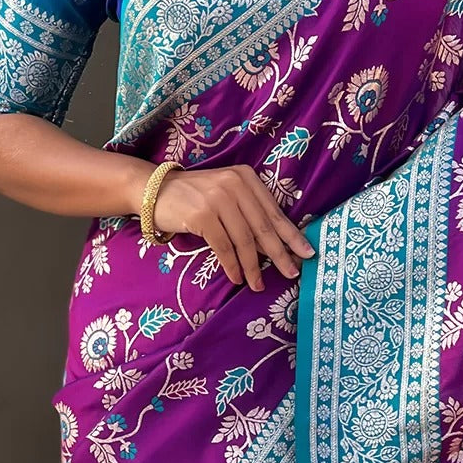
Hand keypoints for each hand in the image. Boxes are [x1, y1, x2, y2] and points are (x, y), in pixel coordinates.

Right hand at [151, 164, 315, 289]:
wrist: (154, 190)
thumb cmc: (194, 197)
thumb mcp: (226, 195)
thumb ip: (249, 213)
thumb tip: (274, 248)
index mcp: (246, 177)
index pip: (274, 211)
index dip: (292, 235)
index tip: (308, 253)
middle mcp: (235, 184)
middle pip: (263, 226)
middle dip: (279, 254)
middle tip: (291, 273)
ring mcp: (218, 198)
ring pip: (244, 240)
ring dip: (253, 266)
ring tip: (259, 284)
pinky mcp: (202, 215)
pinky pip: (223, 247)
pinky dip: (232, 265)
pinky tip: (237, 277)